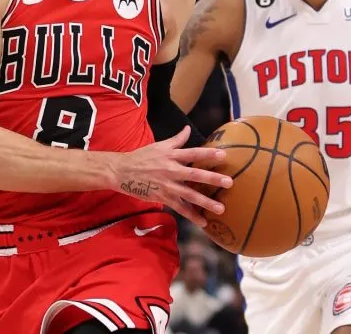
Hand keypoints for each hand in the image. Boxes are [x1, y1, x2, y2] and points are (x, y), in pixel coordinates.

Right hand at [114, 126, 231, 226]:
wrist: (121, 171)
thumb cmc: (141, 157)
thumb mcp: (159, 146)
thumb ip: (176, 140)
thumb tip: (188, 129)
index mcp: (171, 156)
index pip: (192, 153)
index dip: (207, 153)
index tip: (223, 155)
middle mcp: (171, 170)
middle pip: (194, 174)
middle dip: (212, 179)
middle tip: (229, 182)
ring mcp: (167, 185)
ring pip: (189, 195)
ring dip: (205, 202)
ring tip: (221, 209)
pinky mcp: (162, 197)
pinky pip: (179, 207)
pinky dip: (191, 215)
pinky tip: (203, 222)